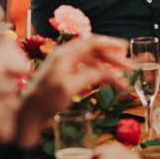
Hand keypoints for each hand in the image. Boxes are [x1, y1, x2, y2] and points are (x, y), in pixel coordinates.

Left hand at [16, 36, 130, 143]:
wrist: (29, 115)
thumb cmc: (45, 100)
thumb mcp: (69, 87)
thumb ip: (90, 76)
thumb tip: (108, 71)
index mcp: (64, 54)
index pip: (91, 43)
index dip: (109, 44)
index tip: (125, 48)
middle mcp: (66, 57)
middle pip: (94, 52)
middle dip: (113, 59)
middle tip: (131, 67)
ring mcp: (66, 68)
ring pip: (92, 63)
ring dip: (108, 69)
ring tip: (124, 80)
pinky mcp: (67, 78)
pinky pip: (88, 72)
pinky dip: (100, 76)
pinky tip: (110, 83)